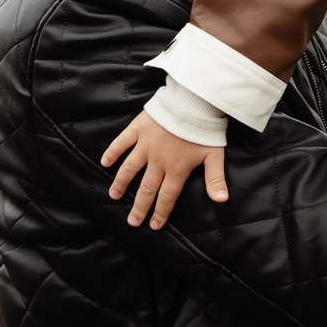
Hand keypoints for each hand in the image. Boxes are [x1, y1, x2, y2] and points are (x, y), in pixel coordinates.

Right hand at [101, 109, 227, 229]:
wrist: (193, 101)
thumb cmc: (205, 129)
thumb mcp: (215, 155)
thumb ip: (215, 179)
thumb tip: (221, 200)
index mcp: (176, 169)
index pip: (167, 197)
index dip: (160, 212)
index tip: (153, 225)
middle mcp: (158, 160)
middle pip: (146, 188)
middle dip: (139, 207)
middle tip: (132, 221)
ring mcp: (146, 145)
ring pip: (129, 169)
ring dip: (121, 184)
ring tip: (114, 196)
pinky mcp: (138, 129)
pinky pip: (122, 143)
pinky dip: (112, 152)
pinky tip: (105, 162)